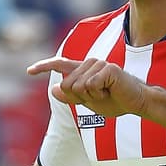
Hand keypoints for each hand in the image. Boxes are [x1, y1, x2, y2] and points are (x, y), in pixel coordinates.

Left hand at [27, 56, 147, 117]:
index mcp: (84, 70)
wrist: (137, 102)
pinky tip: (110, 91)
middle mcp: (89, 63)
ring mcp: (98, 64)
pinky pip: (90, 86)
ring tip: (106, 94)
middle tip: (100, 97)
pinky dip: (99, 95)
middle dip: (81, 97)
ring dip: (92, 97)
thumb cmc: (115, 101)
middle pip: (68, 84)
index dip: (43, 67)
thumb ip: (72, 96)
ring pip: (78, 86)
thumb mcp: (89, 102)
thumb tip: (54, 89)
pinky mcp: (107, 68)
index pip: (60, 65)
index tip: (29, 71)